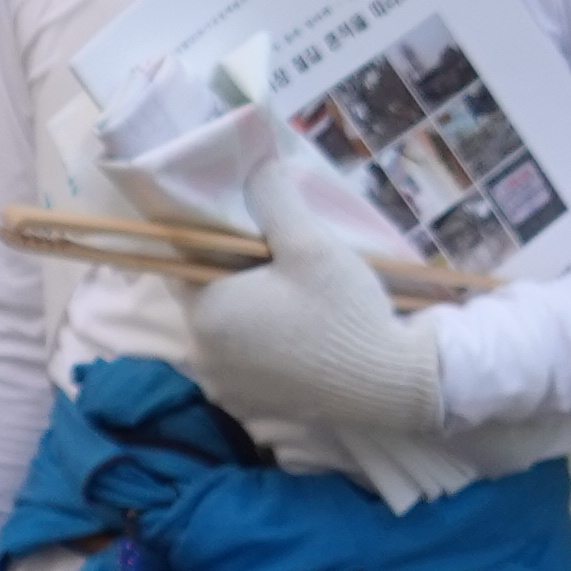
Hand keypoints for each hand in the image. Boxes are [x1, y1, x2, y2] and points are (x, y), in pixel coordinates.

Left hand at [179, 160, 463, 506]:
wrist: (390, 383)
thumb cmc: (344, 312)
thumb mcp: (311, 243)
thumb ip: (273, 199)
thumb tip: (254, 167)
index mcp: (205, 314)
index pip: (181, 263)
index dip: (208, 239)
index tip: (243, 227)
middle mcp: (203, 354)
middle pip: (204, 295)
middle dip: (231, 272)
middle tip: (276, 255)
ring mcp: (226, 384)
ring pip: (225, 328)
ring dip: (248, 307)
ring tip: (292, 292)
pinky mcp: (252, 403)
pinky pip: (244, 359)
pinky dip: (262, 341)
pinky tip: (299, 329)